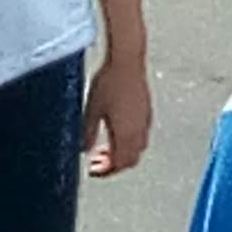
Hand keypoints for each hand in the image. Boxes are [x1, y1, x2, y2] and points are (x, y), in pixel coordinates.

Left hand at [82, 53, 151, 177]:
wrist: (127, 59)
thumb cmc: (109, 81)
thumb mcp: (91, 110)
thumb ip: (87, 133)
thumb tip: (84, 149)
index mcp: (126, 133)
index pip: (119, 164)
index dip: (105, 171)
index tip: (93, 170)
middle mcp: (139, 130)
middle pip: (130, 160)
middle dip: (114, 165)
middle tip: (97, 161)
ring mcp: (145, 119)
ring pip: (138, 148)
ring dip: (122, 153)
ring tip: (105, 147)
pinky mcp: (147, 109)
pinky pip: (141, 135)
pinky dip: (129, 141)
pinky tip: (117, 130)